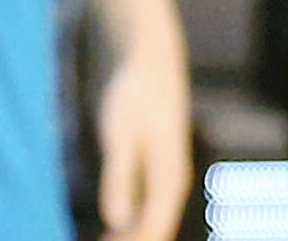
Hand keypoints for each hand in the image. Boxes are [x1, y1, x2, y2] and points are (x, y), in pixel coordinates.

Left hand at [95, 46, 192, 240]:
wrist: (153, 64)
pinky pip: (149, 207)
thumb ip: (119, 178)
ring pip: (154, 220)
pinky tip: (114, 228)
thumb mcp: (121, 135)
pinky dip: (133, 222)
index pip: (153, 229)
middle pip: (156, 229)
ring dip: (132, 236)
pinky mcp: (158, 169)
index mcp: (169, 179)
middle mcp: (173, 184)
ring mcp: (168, 177)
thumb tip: (117, 223)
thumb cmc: (135, 95)